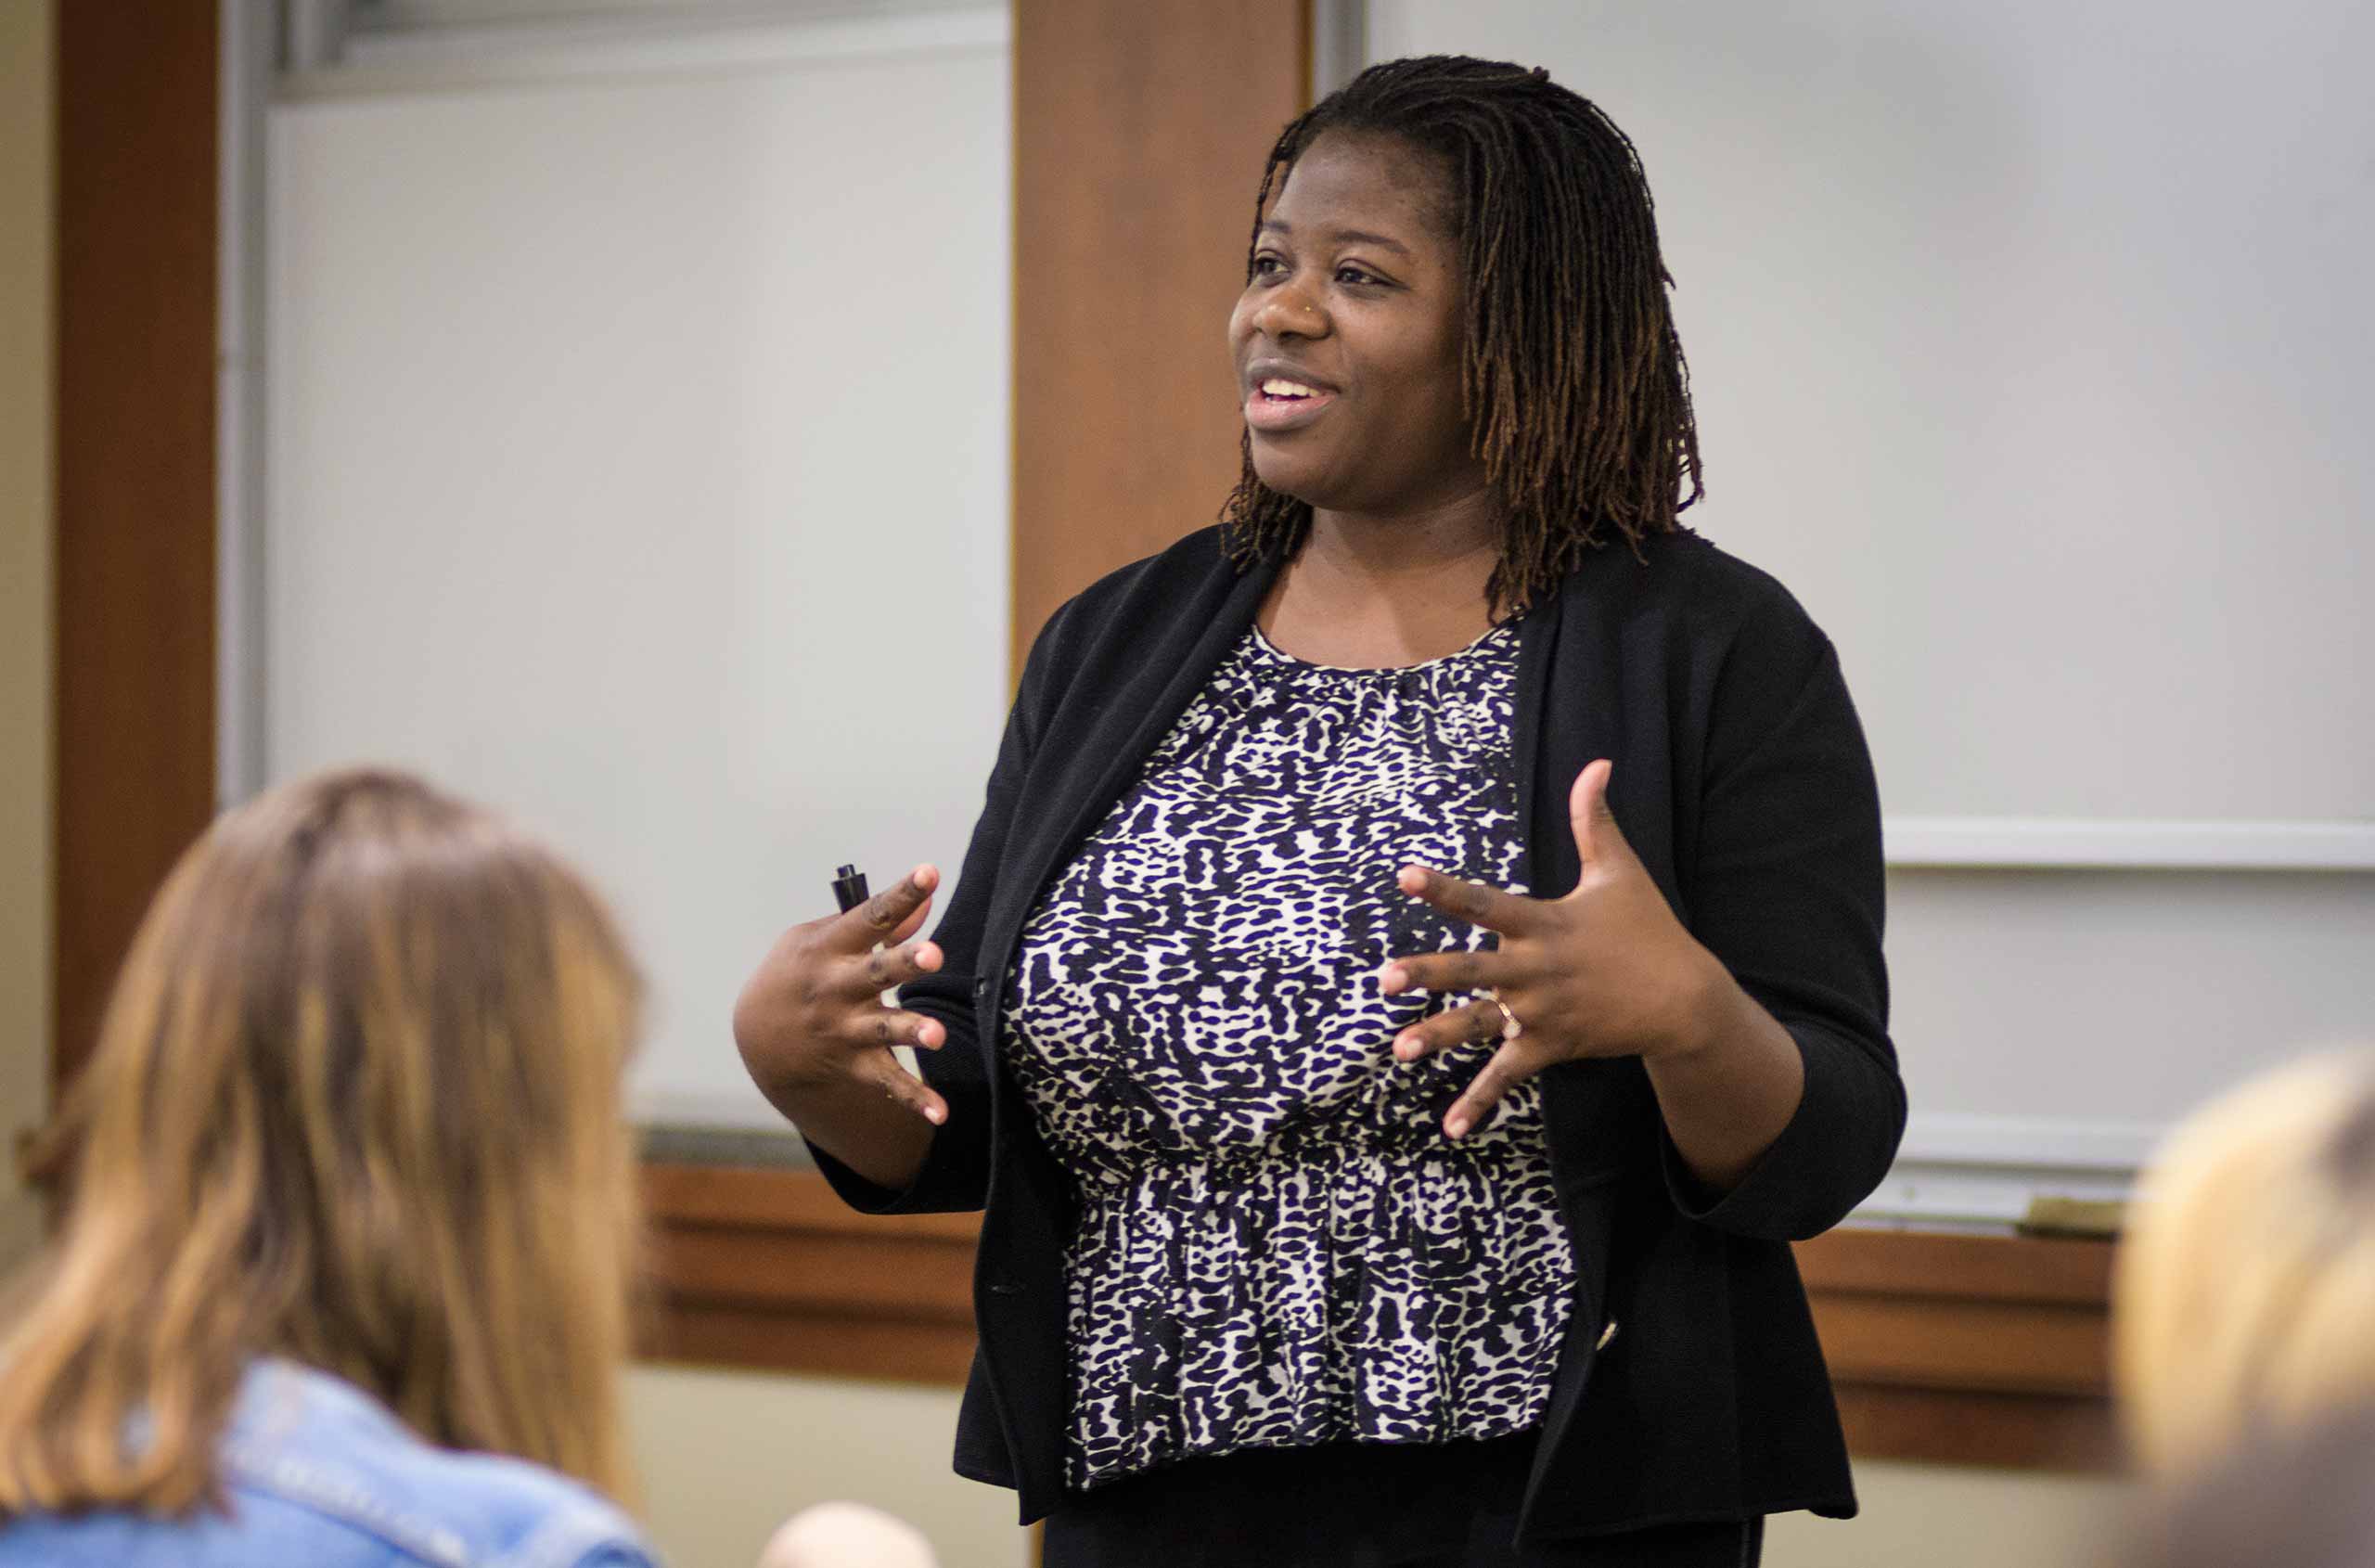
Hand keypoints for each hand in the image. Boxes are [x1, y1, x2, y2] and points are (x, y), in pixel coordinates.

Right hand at [732, 863, 950, 1126]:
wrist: (760, 1037)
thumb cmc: (799, 971)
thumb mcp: (822, 939)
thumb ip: (878, 922)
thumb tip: (925, 902)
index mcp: (828, 947)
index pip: (870, 915)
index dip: (900, 894)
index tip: (929, 873)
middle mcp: (835, 988)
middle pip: (873, 972)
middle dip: (902, 963)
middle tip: (933, 954)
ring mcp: (843, 1029)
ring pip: (882, 1030)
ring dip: (910, 1032)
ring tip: (936, 1035)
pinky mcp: (853, 1064)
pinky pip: (886, 1083)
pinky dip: (913, 1100)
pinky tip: (941, 1113)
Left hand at [1377, 760, 1725, 1139]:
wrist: (1684, 998)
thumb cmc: (1647, 928)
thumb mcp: (1619, 871)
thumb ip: (1594, 820)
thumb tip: (1597, 763)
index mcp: (1544, 923)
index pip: (1485, 902)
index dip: (1445, 889)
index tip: (1405, 877)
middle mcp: (1536, 969)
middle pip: (1473, 970)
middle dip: (1429, 975)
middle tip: (1385, 978)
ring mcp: (1542, 1012)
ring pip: (1481, 1025)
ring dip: (1440, 1036)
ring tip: (1398, 1048)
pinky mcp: (1550, 1046)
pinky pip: (1508, 1076)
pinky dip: (1479, 1102)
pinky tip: (1450, 1128)